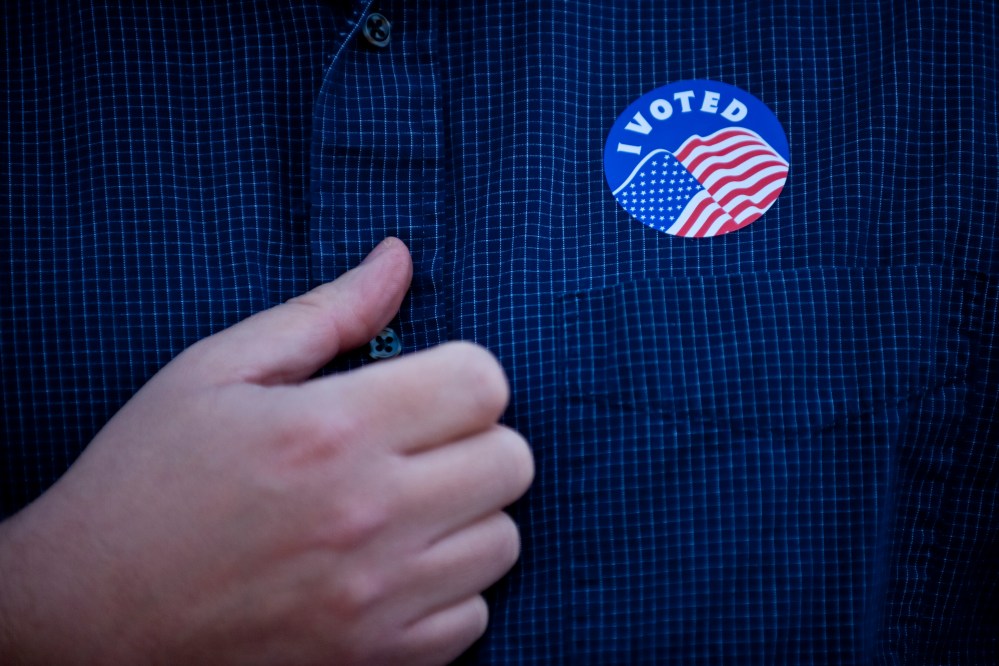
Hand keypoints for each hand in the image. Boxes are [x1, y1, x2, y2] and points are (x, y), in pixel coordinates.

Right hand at [0, 238, 533, 664]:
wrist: (88, 615)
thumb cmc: (147, 480)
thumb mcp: (218, 370)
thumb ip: (326, 312)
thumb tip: (398, 257)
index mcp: (333, 429)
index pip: (484, 383)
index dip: (464, 375)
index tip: (428, 388)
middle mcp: (368, 515)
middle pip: (511, 459)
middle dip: (475, 439)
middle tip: (419, 445)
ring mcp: (377, 599)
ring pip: (502, 539)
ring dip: (467, 515)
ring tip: (405, 507)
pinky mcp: (375, 659)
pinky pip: (473, 615)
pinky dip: (449, 589)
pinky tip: (395, 569)